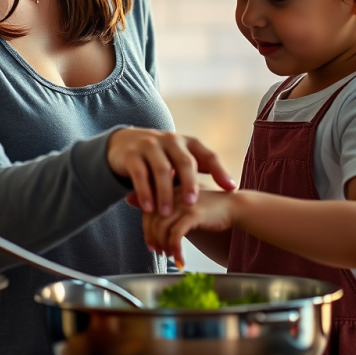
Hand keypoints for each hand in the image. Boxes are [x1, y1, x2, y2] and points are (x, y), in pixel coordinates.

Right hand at [107, 127, 234, 216]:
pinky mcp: (132, 154)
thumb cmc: (161, 156)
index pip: (208, 155)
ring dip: (165, 193)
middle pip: (184, 161)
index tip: (230, 189)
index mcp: (187, 142)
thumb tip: (232, 188)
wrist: (124, 142)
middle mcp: (170, 140)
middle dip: (189, 183)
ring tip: (166, 214)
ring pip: (161, 169)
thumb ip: (204, 169)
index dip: (220, 171)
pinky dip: (144, 192)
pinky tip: (148, 208)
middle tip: (191, 204)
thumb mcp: (181, 158)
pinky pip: (139, 174)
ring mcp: (150, 145)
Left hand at [139, 189, 235, 267]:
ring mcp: (183, 203)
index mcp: (169, 190)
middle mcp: (173, 194)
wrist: (234, 206)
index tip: (152, 244)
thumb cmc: (208, 207)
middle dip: (154, 240)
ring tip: (171, 255)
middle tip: (160, 252)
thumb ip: (159, 203)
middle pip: (152, 220)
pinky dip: (175, 249)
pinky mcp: (193, 213)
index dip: (147, 230)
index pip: (147, 210)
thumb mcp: (181, 203)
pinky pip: (176, 235)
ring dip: (164, 246)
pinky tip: (180, 259)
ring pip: (161, 228)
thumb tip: (129, 199)